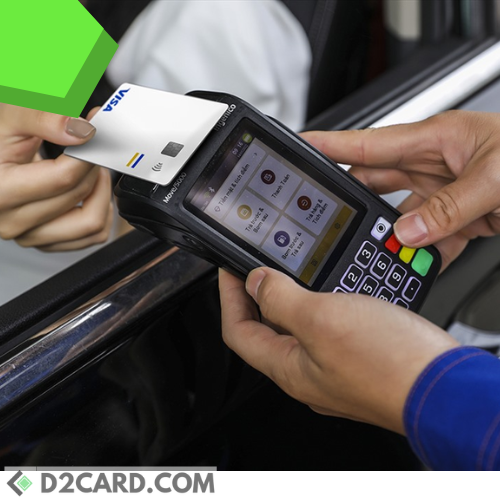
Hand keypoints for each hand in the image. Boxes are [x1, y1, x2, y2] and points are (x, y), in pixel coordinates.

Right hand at [0, 104, 112, 250]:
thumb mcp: (12, 116)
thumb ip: (45, 119)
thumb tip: (82, 131)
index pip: (63, 177)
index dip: (88, 153)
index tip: (96, 135)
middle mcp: (11, 222)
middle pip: (78, 195)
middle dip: (92, 166)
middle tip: (90, 147)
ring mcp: (30, 236)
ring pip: (92, 223)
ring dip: (101, 192)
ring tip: (90, 170)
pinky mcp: (47, 244)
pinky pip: (93, 236)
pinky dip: (101, 212)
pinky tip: (89, 192)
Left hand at [219, 267, 457, 433]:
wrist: (444, 386)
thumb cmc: (388, 364)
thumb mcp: (322, 320)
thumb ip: (281, 299)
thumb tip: (255, 283)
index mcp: (287, 367)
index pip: (238, 331)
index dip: (229, 297)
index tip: (229, 270)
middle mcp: (306, 371)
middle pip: (266, 329)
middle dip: (259, 295)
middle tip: (260, 265)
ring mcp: (332, 366)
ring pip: (298, 326)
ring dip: (292, 295)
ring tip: (293, 268)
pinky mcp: (356, 357)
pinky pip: (327, 327)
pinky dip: (322, 303)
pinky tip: (332, 286)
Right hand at [302, 111, 499, 269]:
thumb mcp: (497, 175)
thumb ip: (449, 207)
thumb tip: (409, 232)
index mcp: (435, 139)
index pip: (367, 142)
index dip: (329, 146)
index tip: (299, 150)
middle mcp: (434, 163)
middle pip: (377, 183)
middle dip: (356, 203)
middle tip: (336, 223)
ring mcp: (446, 191)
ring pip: (403, 217)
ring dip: (395, 238)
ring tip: (389, 254)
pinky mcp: (462, 215)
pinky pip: (432, 237)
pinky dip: (426, 254)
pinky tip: (423, 265)